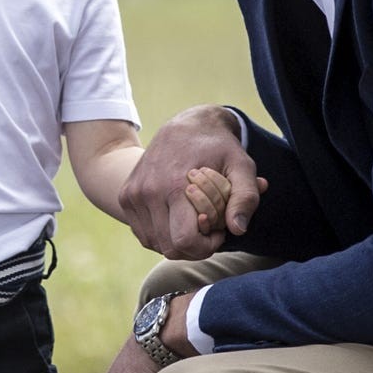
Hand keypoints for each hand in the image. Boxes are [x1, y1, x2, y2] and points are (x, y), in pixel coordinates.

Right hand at [121, 106, 265, 257]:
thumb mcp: (242, 166)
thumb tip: (238, 230)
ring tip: (193, 219)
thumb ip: (245, 198)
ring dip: (177, 241)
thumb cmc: (218, 148)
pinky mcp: (126, 196)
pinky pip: (144, 234)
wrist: (184, 124)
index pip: (185, 241)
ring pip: (155, 244)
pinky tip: (178, 217)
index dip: (206, 245)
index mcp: (175, 185)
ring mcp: (133, 195)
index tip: (218, 229)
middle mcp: (148, 192)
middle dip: (195, 246)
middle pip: (170, 248)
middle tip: (209, 225)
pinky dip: (162, 234)